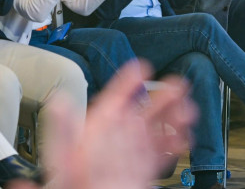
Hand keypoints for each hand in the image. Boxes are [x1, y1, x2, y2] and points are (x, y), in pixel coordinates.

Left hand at [43, 61, 196, 188]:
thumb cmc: (75, 183)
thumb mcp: (64, 156)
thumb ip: (63, 129)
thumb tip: (57, 102)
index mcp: (98, 130)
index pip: (115, 99)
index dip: (128, 81)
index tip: (142, 67)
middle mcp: (118, 139)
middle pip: (143, 110)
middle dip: (163, 96)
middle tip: (177, 84)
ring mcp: (133, 153)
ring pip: (158, 129)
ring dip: (174, 118)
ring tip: (186, 111)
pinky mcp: (144, 169)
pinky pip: (164, 152)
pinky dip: (177, 143)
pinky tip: (184, 137)